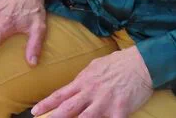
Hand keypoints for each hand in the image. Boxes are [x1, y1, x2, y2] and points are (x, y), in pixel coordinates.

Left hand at [31, 46, 152, 117]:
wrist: (140, 63)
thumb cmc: (117, 63)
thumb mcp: (94, 67)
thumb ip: (83, 79)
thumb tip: (73, 86)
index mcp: (83, 82)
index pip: (60, 94)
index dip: (46, 104)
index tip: (35, 111)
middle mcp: (91, 92)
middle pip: (68, 108)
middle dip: (54, 117)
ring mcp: (105, 102)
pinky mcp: (119, 109)